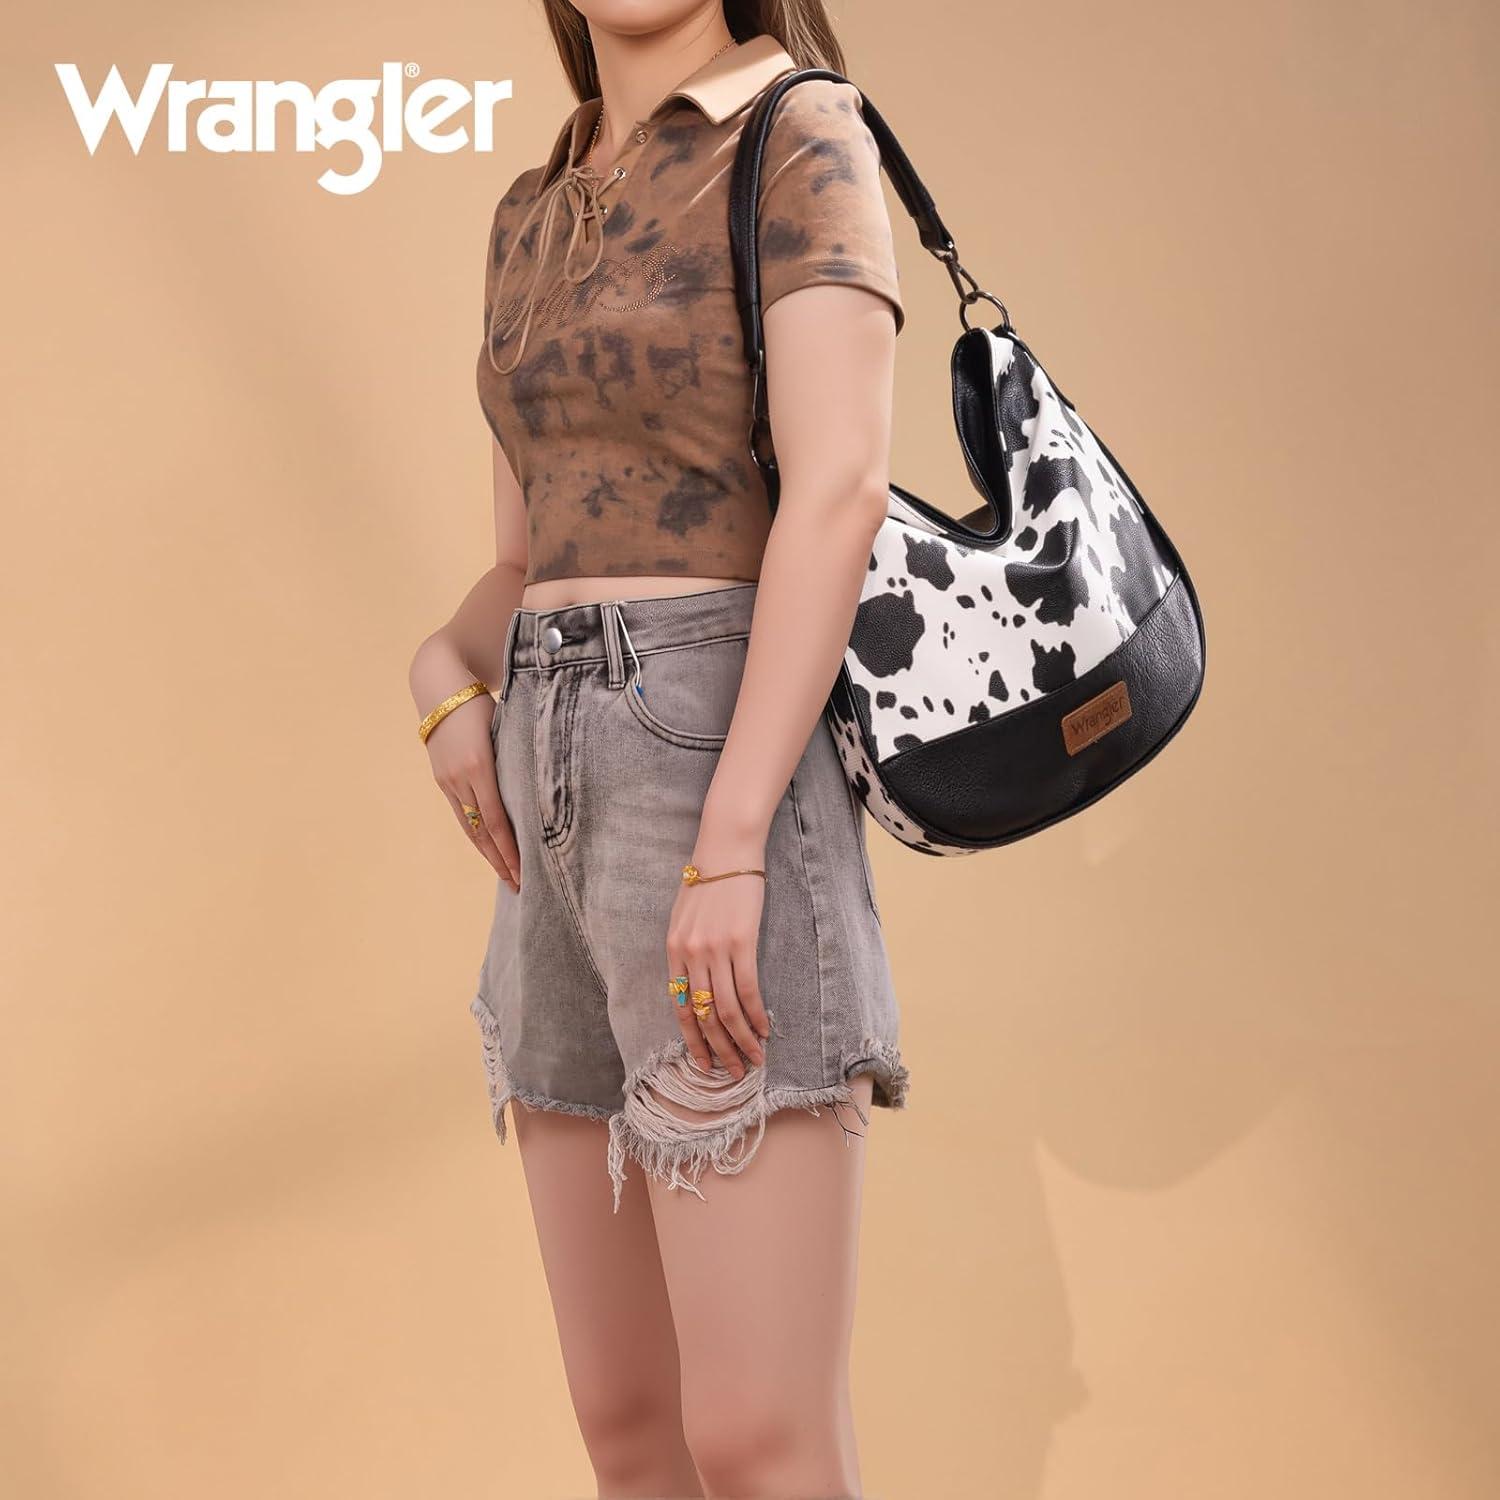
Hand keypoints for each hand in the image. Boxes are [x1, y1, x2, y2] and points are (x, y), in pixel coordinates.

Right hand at [423, 691, 519, 890]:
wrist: (439, 686)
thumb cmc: (482, 701)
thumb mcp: (503, 725)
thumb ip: (519, 756)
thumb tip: (547, 783)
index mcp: (479, 765)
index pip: (496, 819)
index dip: (509, 849)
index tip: (523, 871)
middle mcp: (460, 778)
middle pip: (481, 831)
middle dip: (501, 861)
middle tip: (519, 886)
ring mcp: (448, 781)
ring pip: (469, 828)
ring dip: (488, 854)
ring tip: (506, 876)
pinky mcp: (442, 780)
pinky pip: (461, 815)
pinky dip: (476, 835)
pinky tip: (488, 849)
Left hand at [666, 833, 771, 1076]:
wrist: (727, 849)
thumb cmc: (709, 882)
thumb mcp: (685, 918)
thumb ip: (687, 952)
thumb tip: (698, 987)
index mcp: (673, 951)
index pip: (680, 1008)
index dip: (693, 1040)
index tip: (704, 1063)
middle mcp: (690, 955)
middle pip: (704, 1016)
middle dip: (719, 1049)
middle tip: (732, 1073)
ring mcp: (714, 949)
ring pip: (726, 1010)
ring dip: (741, 1040)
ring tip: (754, 1059)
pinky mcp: (741, 942)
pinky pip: (747, 990)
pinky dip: (756, 1016)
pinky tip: (765, 1030)